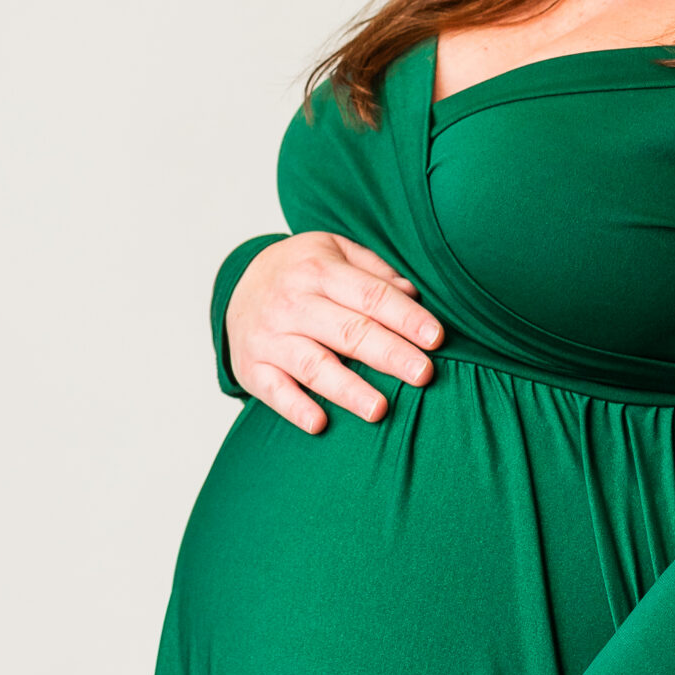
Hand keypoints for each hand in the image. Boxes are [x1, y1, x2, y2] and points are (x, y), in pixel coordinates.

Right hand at [226, 232, 444, 432]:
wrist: (238, 286)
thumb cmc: (302, 272)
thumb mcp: (335, 251)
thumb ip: (374, 272)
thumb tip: (414, 295)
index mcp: (319, 270)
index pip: (370, 295)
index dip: (405, 317)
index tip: (436, 338)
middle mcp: (292, 303)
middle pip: (348, 332)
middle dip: (389, 354)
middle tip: (423, 374)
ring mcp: (270, 337)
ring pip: (314, 366)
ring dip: (348, 390)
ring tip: (379, 409)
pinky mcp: (252, 368)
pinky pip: (275, 391)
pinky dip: (295, 408)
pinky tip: (320, 423)